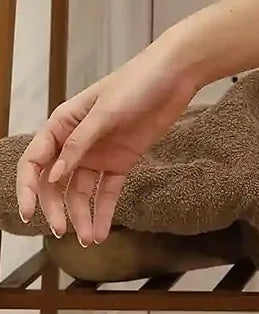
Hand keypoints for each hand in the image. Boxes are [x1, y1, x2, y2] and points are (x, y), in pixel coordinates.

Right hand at [15, 39, 200, 246]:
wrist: (176, 74)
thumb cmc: (136, 82)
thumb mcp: (105, 111)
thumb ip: (79, 144)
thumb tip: (53, 176)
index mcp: (63, 124)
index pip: (35, 161)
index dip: (27, 187)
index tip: (28, 213)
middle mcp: (76, 141)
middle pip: (55, 182)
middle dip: (56, 208)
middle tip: (63, 231)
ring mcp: (99, 153)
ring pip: (80, 192)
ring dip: (82, 215)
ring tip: (89, 238)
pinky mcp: (121, 161)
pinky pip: (107, 191)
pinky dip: (103, 211)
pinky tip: (102, 232)